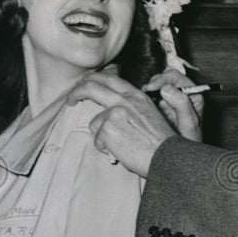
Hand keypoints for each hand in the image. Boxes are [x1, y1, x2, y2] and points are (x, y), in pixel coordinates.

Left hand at [68, 72, 197, 176]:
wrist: (166, 157)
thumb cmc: (160, 141)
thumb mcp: (148, 113)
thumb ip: (130, 105)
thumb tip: (111, 104)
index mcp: (136, 95)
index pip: (109, 79)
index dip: (93, 79)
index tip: (84, 83)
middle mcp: (124, 100)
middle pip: (91, 87)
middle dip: (76, 92)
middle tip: (71, 99)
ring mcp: (115, 113)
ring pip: (95, 122)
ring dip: (102, 136)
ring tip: (120, 145)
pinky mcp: (108, 129)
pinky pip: (98, 140)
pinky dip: (106, 149)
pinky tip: (121, 151)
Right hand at [143, 68, 203, 141]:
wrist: (181, 156)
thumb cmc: (190, 142)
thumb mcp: (189, 124)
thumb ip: (182, 104)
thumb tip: (166, 89)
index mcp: (192, 95)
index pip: (176, 77)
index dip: (162, 79)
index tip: (152, 88)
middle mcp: (181, 95)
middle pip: (164, 78)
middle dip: (153, 83)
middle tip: (145, 92)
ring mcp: (170, 101)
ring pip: (156, 87)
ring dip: (148, 90)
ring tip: (142, 99)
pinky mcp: (160, 108)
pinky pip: (150, 97)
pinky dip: (144, 98)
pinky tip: (141, 105)